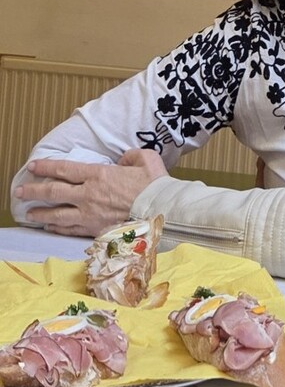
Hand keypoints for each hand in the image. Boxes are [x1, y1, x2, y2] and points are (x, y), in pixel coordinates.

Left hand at [14, 149, 167, 236]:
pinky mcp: (96, 230)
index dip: (46, 167)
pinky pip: (70, 229)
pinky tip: (50, 228)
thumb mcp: (145, 159)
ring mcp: (90, 214)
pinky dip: (57, 228)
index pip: (64, 169)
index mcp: (98, 175)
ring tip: (29, 213)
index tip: (33, 166)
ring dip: (40, 213)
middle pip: (53, 192)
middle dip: (33, 190)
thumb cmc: (155, 184)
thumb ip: (131, 156)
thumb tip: (123, 160)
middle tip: (19, 191)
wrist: (163, 211)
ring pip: (57, 214)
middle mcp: (88, 195)